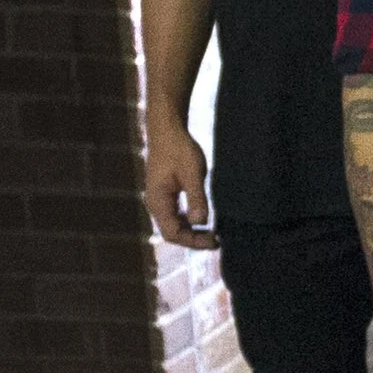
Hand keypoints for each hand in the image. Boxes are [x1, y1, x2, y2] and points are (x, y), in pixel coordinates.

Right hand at [144, 117, 218, 248]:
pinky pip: (175, 214)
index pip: (173, 233)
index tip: (214, 241)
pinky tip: (203, 219)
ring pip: (174, 224)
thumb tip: (201, 222)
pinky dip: (189, 220)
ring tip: (212, 234)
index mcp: (158, 202)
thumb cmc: (179, 149)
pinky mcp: (165, 193)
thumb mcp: (193, 173)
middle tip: (217, 241)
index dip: (193, 242)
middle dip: (194, 239)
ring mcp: (159, 199)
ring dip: (192, 231)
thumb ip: (196, 198)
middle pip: (173, 232)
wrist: (167, 130)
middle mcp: (155, 204)